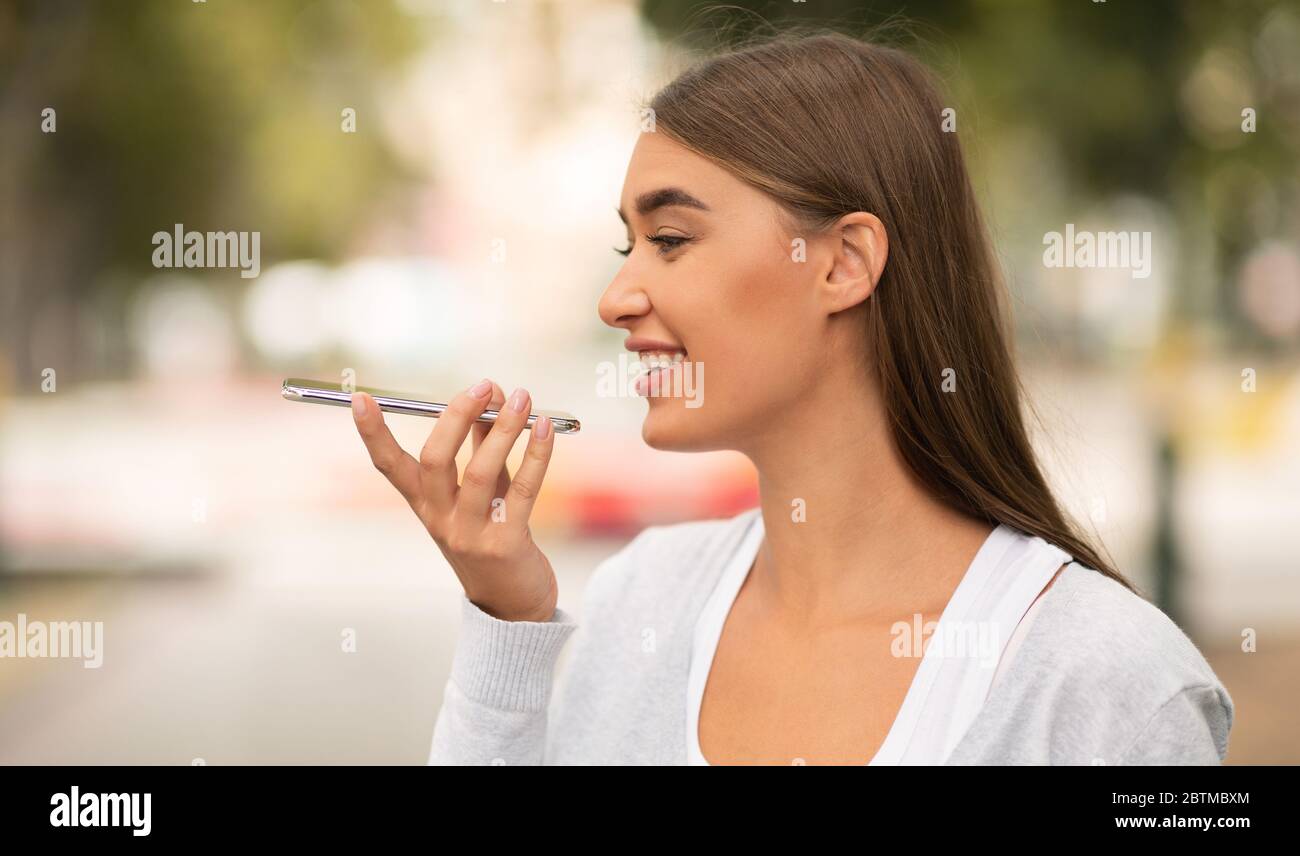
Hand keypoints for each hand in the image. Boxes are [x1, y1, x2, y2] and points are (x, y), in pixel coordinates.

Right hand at [350, 378, 558, 621]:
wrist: (514, 604)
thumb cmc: (495, 536)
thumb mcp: (483, 491)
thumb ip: (483, 445)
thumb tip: (495, 396)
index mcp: (424, 505)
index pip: (389, 466)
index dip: (373, 433)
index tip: (360, 398)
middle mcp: (440, 519)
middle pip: (435, 461)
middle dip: (456, 416)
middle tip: (483, 385)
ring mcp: (470, 534)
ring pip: (481, 473)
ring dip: (503, 429)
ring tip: (523, 398)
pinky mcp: (505, 544)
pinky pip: (522, 490)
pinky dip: (536, 455)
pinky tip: (546, 429)